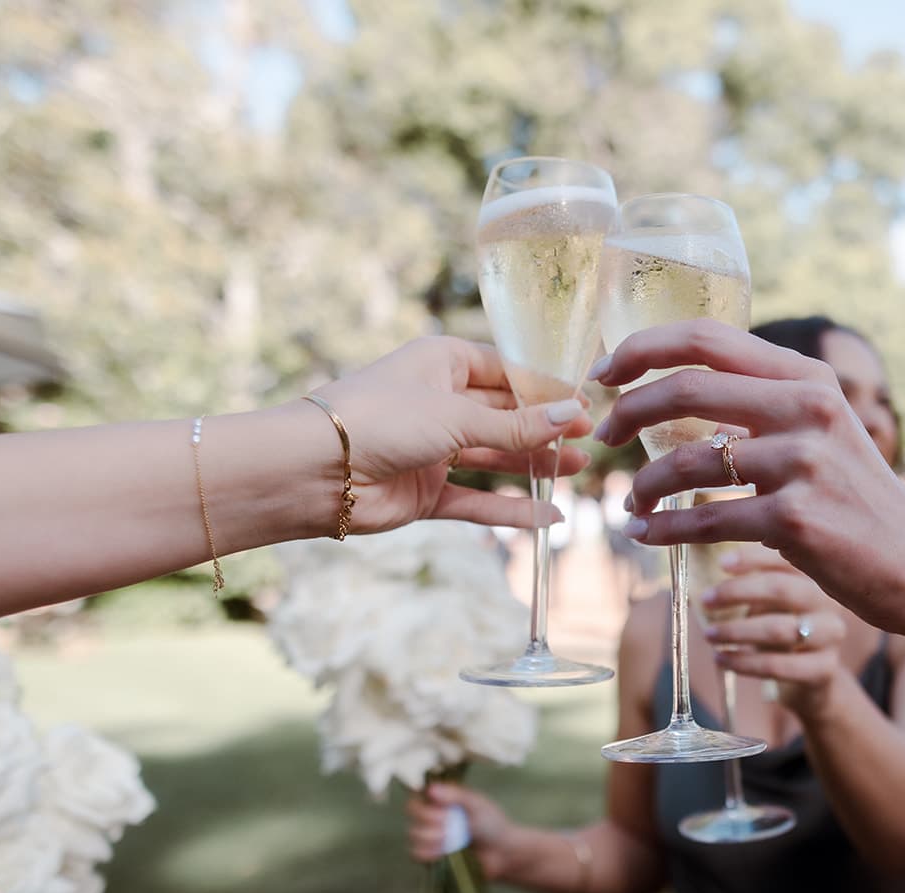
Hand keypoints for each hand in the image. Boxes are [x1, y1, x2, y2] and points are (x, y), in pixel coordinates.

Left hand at [314, 336, 594, 532]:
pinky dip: (508, 509)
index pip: (507, 372)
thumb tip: (572, 416)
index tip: (586, 405)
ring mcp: (432, 449)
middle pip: (505, 415)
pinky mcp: (425, 491)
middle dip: (545, 428)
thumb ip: (517, 425)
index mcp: (443, 363)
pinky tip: (546, 518)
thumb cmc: (380, 419)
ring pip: (494, 457)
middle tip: (589, 441)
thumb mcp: (457, 416)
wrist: (314, 470)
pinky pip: (476, 500)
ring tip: (575, 472)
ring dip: (533, 465)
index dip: (546, 389)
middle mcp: (439, 402)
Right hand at [405, 781, 522, 879]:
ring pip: (413, 834)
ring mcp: (431, 836)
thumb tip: (430, 789)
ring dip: (429, 838)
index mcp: (443, 799)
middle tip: (448, 825)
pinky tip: (441, 853)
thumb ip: (455, 796)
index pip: (418, 793)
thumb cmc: (492, 824)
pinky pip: (416, 854)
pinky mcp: (432, 855)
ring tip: (449, 842)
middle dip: (428, 819)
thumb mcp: (476, 805)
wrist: (502, 853)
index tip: (440, 808)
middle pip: (413, 813)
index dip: (423, 801)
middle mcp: (434, 815)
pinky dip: (426, 853)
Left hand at [590, 320, 904, 628]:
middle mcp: (808, 408)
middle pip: (686, 389)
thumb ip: (766, 404)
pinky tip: (644, 535)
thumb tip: (680, 389)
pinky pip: (703, 520)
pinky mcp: (795, 521)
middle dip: (628, 412)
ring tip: (633, 502)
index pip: (707, 338)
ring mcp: (803, 463)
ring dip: (644, 485)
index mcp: (809, 377)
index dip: (642, 348)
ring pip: (687, 462)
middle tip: (603, 437)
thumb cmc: (858, 502)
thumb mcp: (823, 432)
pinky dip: (663, 530)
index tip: (605, 372)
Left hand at [702, 545, 847, 716]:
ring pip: (779, 629)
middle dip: (739, 591)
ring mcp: (830, 636)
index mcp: (814, 576)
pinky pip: (777, 665)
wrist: (812, 678)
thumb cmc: (780, 629)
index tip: (722, 563)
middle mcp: (828, 602)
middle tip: (706, 599)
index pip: (785, 558)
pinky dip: (743, 662)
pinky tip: (721, 659)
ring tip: (709, 635)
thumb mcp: (767, 603)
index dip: (753, 559)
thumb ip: (748, 584)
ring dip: (736, 631)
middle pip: (783, 589)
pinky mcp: (824, 668)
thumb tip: (707, 567)